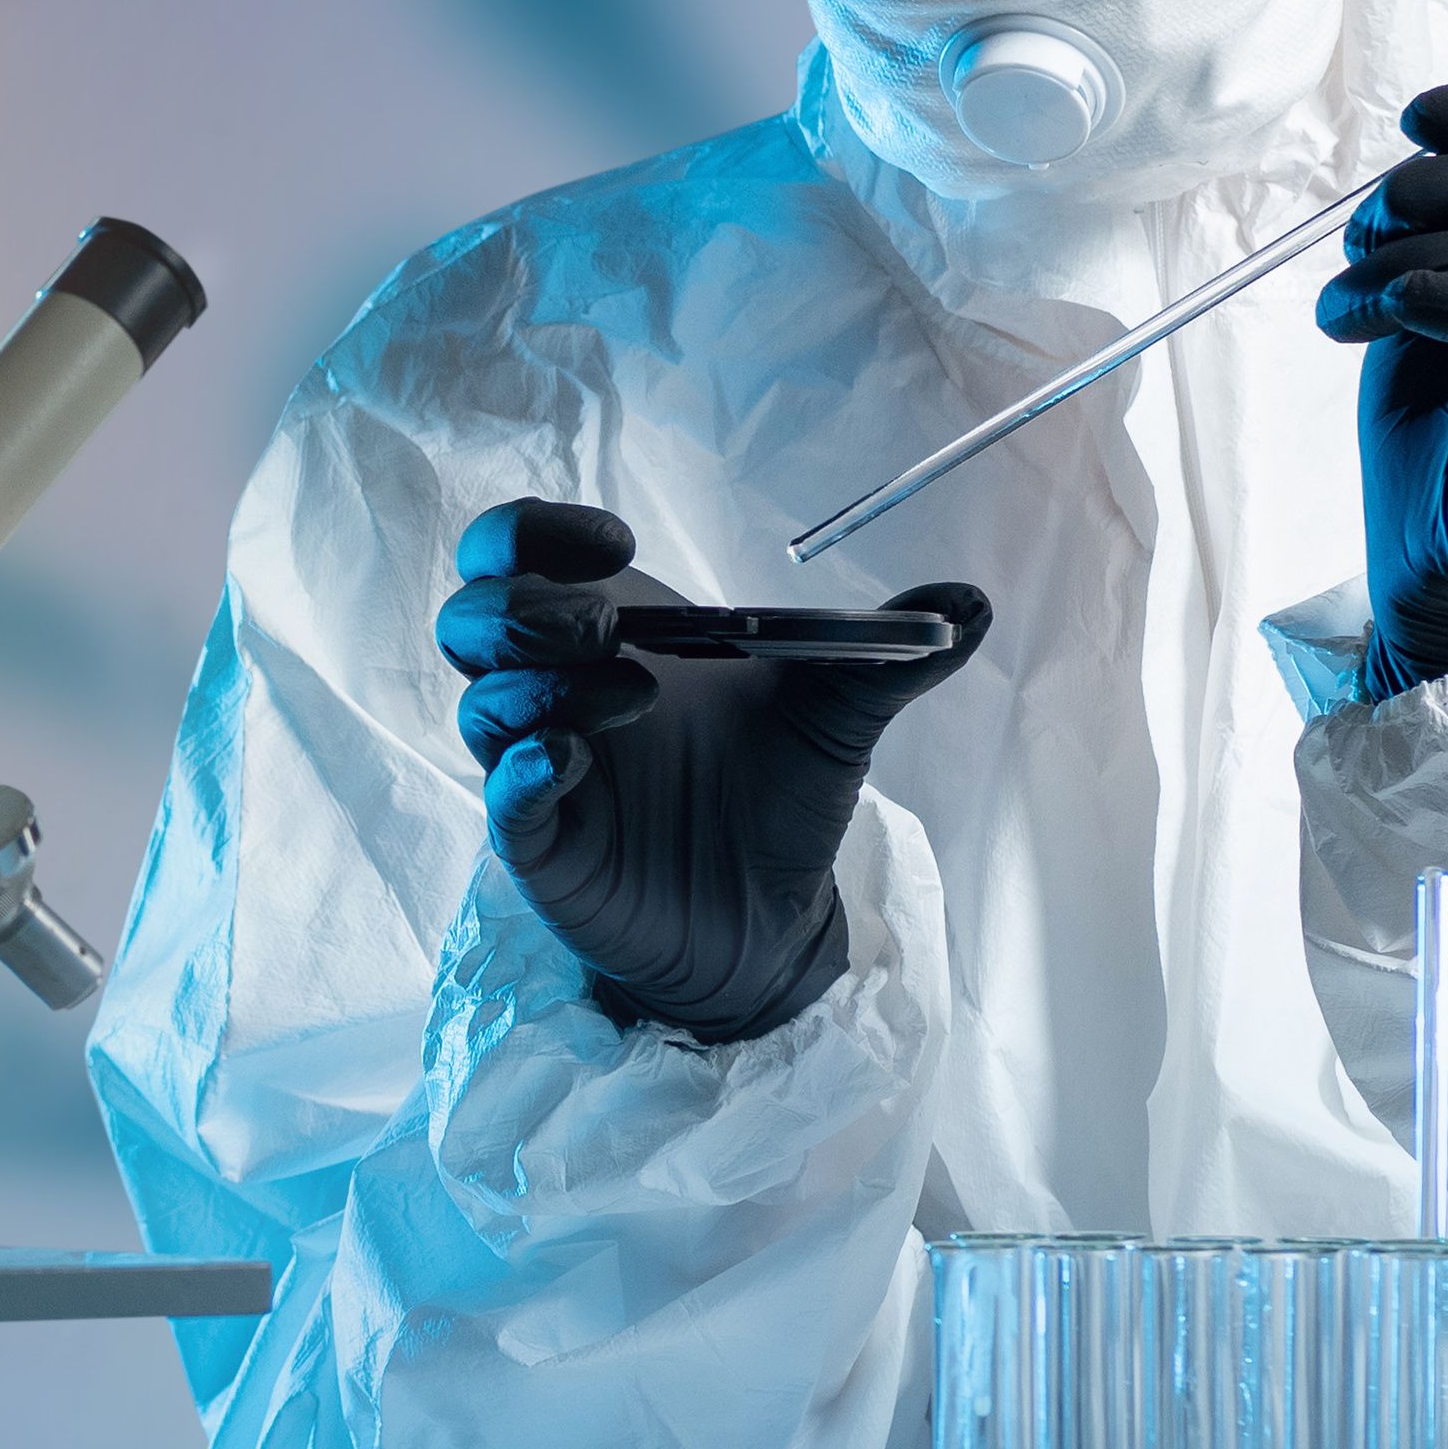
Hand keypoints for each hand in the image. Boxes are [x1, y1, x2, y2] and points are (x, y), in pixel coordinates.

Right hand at [436, 499, 990, 1043]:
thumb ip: (884, 652)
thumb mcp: (835, 714)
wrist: (774, 917)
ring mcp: (538, 764)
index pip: (513, 551)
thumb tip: (973, 602)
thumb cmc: (776, 797)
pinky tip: (573, 759)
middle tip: (607, 626)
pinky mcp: (542, 843)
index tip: (615, 544)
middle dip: (527, 606)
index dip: (537, 531)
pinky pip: (503, 796)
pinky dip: (526, 769)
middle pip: (474, 618)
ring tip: (635, 694)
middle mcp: (556, 689)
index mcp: (607, 629)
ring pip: (480, 700)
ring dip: (541, 681)